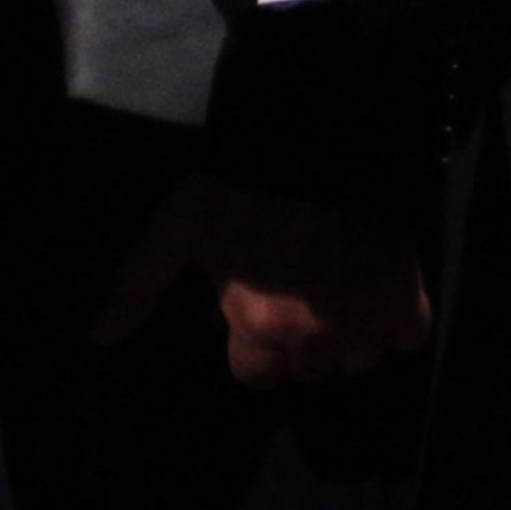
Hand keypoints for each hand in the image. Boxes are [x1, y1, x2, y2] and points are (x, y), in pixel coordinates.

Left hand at [95, 173, 431, 389]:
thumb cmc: (240, 181)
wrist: (320, 132)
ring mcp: (368, 318)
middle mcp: (315, 335)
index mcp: (259, 324)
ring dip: (350, 333)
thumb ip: (140, 285)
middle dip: (302, 339)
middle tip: (298, 290)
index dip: (255, 343)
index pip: (258, 377)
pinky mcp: (411, 296)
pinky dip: (396, 318)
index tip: (259, 309)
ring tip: (338, 289)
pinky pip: (407, 336)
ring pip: (358, 358)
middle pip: (309, 369)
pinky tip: (376, 286)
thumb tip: (99, 337)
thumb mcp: (179, 227)